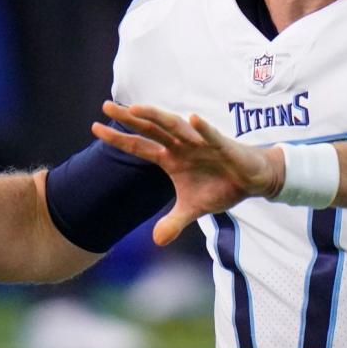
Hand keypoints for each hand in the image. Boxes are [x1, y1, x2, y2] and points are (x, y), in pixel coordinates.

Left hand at [93, 101, 281, 245]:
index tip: (94, 127)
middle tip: (106, 106)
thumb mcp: (194, 210)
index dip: (118, 138)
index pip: (139, 146)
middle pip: (151, 129)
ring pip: (175, 126)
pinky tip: (192, 118)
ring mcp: (201, 143)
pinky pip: (211, 136)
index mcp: (171, 158)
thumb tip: (156, 241)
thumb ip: (174, 222)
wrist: (252, 180)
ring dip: (157, 117)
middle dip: (130, 118)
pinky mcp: (223, 145)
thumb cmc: (220, 187)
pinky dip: (202, 128)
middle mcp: (182, 145)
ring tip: (137, 109)